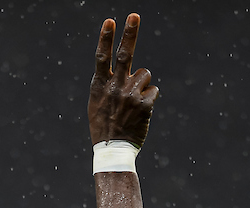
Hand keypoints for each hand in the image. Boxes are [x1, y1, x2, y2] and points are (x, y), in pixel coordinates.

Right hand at [88, 13, 158, 146]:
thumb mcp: (96, 102)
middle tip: (134, 15)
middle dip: (129, 33)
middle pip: (125, 54)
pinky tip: (140, 111)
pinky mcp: (144, 104)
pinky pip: (153, 91)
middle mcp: (114, 87)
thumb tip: (122, 69)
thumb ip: (107, 83)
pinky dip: (149, 99)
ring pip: (145, 75)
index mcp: (100, 85)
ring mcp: (130, 95)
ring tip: (133, 101)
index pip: (102, 57)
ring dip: (143, 84)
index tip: (110, 21)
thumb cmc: (103, 125)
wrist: (112, 149)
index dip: (106, 38)